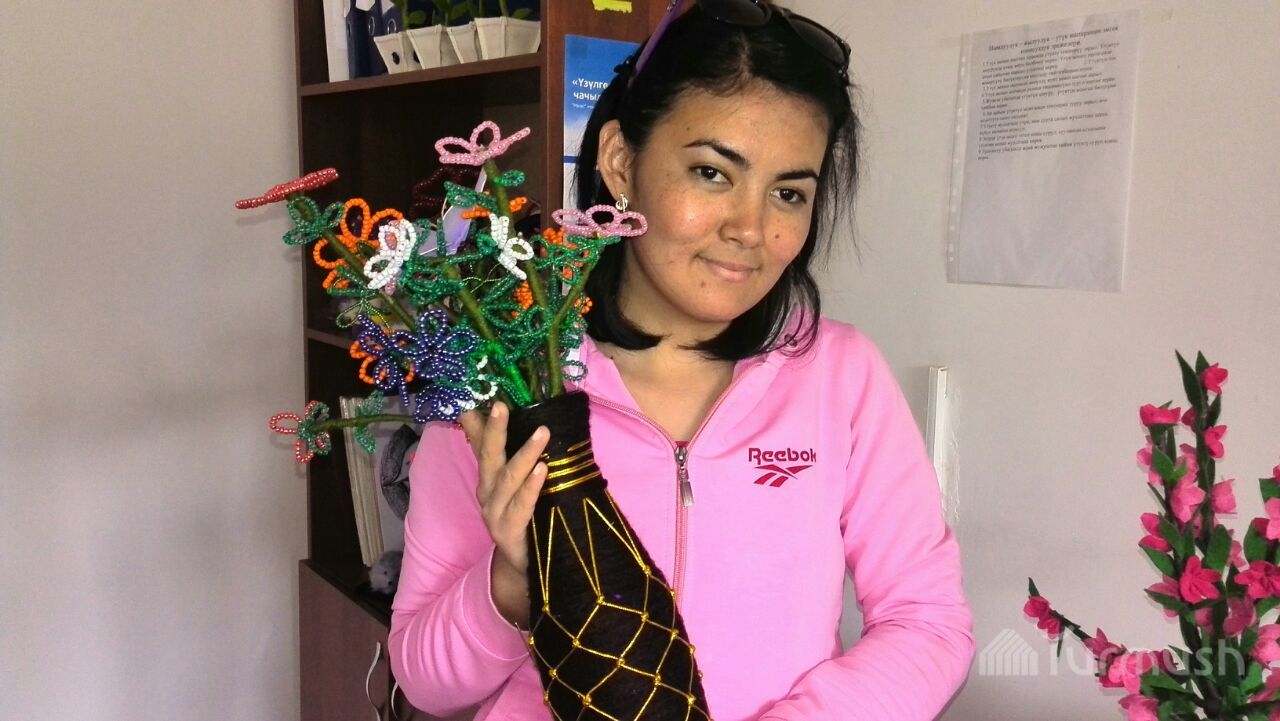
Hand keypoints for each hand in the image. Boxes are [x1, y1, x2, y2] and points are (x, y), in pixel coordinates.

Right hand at [458, 402, 548, 627]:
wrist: (522, 566)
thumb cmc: (521, 518)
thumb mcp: (510, 485)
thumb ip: (501, 457)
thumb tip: (490, 422)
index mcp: (487, 481)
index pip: (481, 445)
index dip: (482, 421)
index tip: (486, 395)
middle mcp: (486, 494)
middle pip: (488, 457)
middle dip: (495, 431)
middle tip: (502, 405)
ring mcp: (495, 514)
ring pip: (508, 479)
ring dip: (525, 454)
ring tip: (542, 432)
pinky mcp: (509, 532)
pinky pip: (521, 505)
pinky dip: (530, 487)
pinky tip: (542, 470)